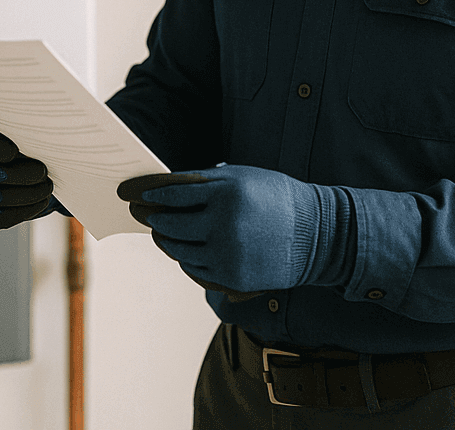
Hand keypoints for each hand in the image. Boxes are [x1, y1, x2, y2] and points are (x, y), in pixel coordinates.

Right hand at [0, 114, 62, 229]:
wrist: (54, 169)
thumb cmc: (45, 139)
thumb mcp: (41, 125)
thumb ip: (36, 121)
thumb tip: (52, 118)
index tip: (14, 151)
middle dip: (15, 174)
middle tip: (42, 171)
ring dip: (25, 193)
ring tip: (48, 186)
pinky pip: (0, 218)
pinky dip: (25, 210)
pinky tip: (42, 200)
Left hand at [117, 165, 352, 295]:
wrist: (316, 234)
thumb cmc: (277, 198)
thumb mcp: (244, 176)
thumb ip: (206, 181)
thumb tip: (167, 187)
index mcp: (227, 193)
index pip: (174, 195)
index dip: (153, 196)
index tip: (138, 197)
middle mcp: (224, 224)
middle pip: (171, 224)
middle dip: (154, 220)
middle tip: (143, 215)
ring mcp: (227, 254)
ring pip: (179, 249)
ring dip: (166, 240)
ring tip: (162, 233)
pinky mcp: (231, 277)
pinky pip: (194, 269)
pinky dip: (184, 259)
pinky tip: (184, 250)